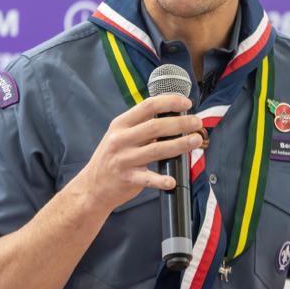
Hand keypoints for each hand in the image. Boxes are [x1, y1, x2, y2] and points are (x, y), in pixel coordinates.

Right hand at [75, 94, 202, 211]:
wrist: (91, 186)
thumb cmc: (111, 157)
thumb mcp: (119, 135)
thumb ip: (140, 126)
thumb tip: (171, 116)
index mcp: (120, 124)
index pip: (148, 106)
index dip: (169, 102)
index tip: (187, 103)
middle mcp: (120, 139)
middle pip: (156, 126)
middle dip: (181, 123)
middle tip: (197, 122)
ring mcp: (123, 159)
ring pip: (157, 149)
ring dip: (180, 145)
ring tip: (196, 140)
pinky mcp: (127, 178)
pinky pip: (148, 178)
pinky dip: (161, 180)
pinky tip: (172, 180)